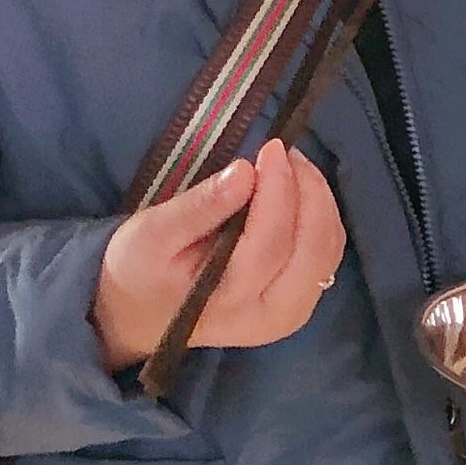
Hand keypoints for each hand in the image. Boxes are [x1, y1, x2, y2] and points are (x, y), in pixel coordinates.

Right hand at [92, 139, 344, 372]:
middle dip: (309, 192)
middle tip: (286, 152)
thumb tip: (245, 172)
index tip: (272, 149)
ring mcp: (293, 312)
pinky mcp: (300, 299)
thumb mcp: (151, 235)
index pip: (271, 243)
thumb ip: (200, 207)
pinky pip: (326, 252)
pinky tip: (298, 189)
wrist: (140, 312)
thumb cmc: (138, 271)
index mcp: (231, 304)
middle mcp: (272, 315)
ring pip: (327, 249)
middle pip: (313, 249)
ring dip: (319, 200)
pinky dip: (320, 215)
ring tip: (290, 165)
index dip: (278, 191)